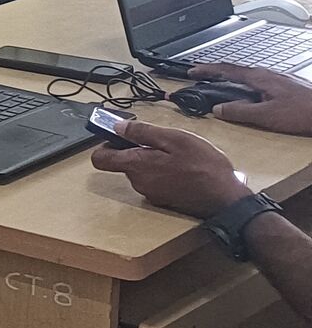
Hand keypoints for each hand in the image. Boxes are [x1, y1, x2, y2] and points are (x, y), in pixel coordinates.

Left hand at [91, 118, 251, 219]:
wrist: (227, 199)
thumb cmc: (203, 166)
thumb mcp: (175, 139)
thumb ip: (143, 132)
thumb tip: (117, 127)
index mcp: (136, 166)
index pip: (100, 159)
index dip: (106, 145)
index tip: (120, 136)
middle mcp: (138, 183)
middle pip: (124, 163)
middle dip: (138, 150)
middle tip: (163, 142)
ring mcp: (152, 193)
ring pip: (142, 171)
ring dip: (154, 160)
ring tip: (179, 155)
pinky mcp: (165, 200)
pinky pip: (156, 181)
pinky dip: (164, 172)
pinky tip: (184, 168)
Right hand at [195, 64, 311, 135]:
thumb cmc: (304, 112)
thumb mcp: (267, 116)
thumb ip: (240, 111)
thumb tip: (218, 109)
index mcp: (259, 78)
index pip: (226, 69)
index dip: (206, 70)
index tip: (192, 71)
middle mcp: (268, 74)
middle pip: (236, 70)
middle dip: (216, 73)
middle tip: (202, 77)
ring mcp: (278, 79)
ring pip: (247, 77)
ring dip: (231, 80)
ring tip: (220, 87)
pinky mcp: (285, 87)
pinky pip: (258, 83)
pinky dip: (245, 86)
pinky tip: (249, 96)